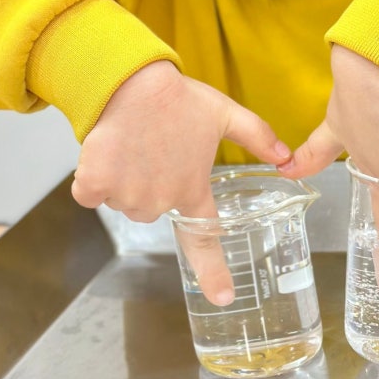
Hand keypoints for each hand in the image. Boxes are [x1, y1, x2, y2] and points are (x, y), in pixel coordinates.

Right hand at [71, 61, 291, 304]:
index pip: (205, 240)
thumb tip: (286, 159)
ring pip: (124, 200)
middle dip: (152, 185)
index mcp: (192, 188)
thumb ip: (257, 137)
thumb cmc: (178, 98)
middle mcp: (162, 199)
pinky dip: (93, 178)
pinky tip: (107, 151)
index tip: (223, 298)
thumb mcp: (225, 114)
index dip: (214, 272)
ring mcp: (128, 194)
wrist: (132, 81)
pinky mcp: (96, 184)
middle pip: (153, 210)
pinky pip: (91, 194)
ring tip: (135, 146)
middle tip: (155, 150)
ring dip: (124, 181)